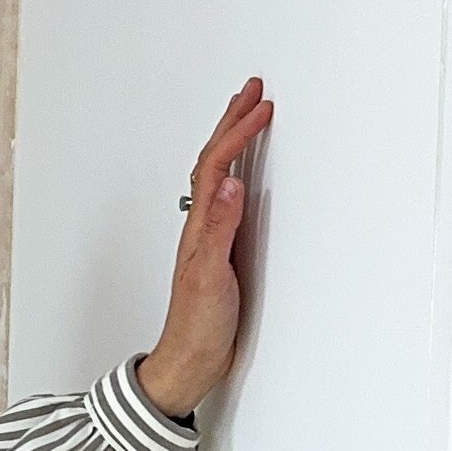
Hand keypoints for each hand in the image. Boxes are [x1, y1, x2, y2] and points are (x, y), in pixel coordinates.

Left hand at [135, 78, 272, 419]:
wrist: (190, 359)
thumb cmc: (198, 325)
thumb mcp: (212, 276)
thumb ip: (222, 231)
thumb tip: (232, 185)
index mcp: (200, 226)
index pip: (217, 166)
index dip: (238, 133)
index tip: (261, 106)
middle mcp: (201, 225)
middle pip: (214, 161)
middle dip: (232, 122)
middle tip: (252, 91)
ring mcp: (209, 235)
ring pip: (217, 174)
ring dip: (231, 141)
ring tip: (246, 115)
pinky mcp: (220, 249)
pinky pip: (225, 195)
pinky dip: (236, 171)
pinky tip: (242, 172)